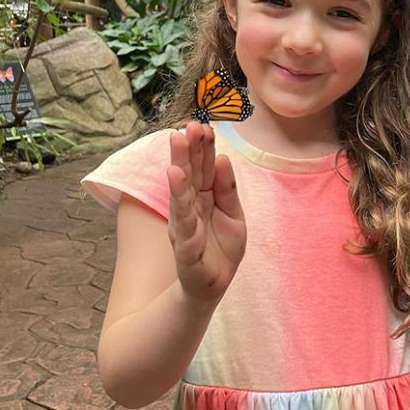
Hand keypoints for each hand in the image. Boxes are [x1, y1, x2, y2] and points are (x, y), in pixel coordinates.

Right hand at [166, 121, 245, 305]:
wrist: (213, 286)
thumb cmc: (221, 247)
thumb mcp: (233, 214)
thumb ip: (227, 189)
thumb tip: (224, 159)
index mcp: (204, 195)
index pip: (203, 166)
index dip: (203, 146)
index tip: (203, 124)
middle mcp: (190, 205)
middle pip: (190, 173)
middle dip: (188, 149)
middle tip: (188, 125)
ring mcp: (185, 224)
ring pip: (182, 192)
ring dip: (180, 167)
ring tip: (177, 145)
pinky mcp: (185, 246)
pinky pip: (183, 223)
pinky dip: (180, 203)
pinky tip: (176, 182)